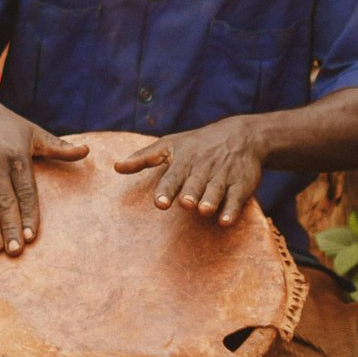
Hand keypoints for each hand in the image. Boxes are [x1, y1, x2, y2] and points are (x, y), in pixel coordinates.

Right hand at [0, 85, 87, 254]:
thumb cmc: (5, 124)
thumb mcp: (33, 132)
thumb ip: (58, 147)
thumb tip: (87, 152)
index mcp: (18, 156)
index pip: (26, 191)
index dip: (29, 214)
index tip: (31, 236)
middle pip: (5, 200)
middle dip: (10, 227)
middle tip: (16, 251)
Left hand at [114, 115, 263, 225]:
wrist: (240, 135)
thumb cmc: (196, 144)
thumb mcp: (169, 145)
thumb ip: (143, 158)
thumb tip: (116, 167)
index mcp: (183, 161)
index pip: (173, 177)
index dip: (166, 190)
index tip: (160, 203)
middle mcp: (203, 169)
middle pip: (195, 183)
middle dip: (190, 193)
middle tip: (185, 203)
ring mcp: (223, 176)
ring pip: (215, 190)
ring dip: (210, 200)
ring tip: (203, 210)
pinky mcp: (241, 185)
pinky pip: (237, 198)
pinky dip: (232, 209)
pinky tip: (225, 221)